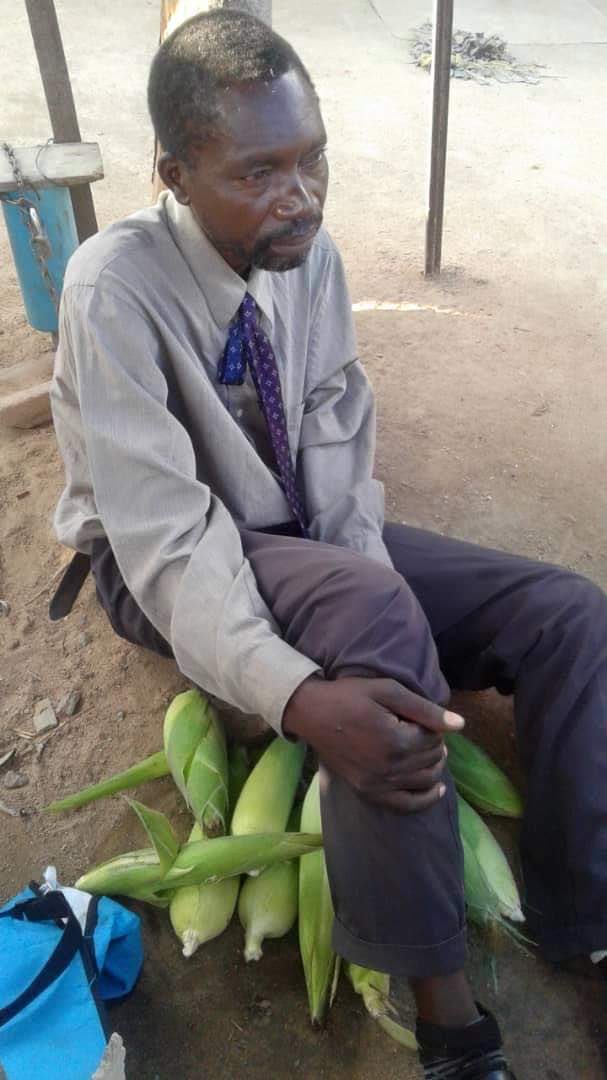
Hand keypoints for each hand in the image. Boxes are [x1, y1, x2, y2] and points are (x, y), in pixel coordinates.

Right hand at [283, 675, 463, 812]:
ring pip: (425, 781)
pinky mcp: (368, 792)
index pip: (435, 740)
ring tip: (427, 751)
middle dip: (434, 745)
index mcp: (396, 741)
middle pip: (432, 760)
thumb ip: (425, 710)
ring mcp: (377, 784)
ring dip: (433, 766)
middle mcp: (389, 768)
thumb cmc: (349, 696)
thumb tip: (461, 725)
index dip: (432, 726)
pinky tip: (437, 789)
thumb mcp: (388, 691)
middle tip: (421, 730)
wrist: (312, 713)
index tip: (417, 716)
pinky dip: (424, 800)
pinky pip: (405, 806)